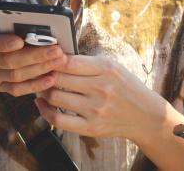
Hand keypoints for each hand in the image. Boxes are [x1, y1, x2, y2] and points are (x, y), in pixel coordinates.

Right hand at [0, 7, 61, 98]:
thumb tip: (21, 13)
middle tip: (57, 49)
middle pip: (8, 61)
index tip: (20, 40)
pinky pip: (16, 89)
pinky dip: (34, 86)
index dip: (3, 43)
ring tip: (60, 60)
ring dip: (40, 69)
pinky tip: (51, 78)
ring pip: (15, 76)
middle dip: (35, 55)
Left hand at [35, 54, 166, 142]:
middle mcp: (101, 88)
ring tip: (41, 86)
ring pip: (55, 97)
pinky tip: (42, 104)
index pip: (69, 61)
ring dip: (43, 90)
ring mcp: (95, 109)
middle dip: (45, 74)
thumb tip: (57, 56)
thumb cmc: (126, 87)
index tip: (44, 58)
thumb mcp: (113, 67)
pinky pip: (58, 119)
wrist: (145, 115)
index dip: (52, 59)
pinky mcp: (90, 127)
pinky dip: (45, 111)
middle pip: (59, 78)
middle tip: (39, 71)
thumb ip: (88, 62)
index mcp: (106, 69)